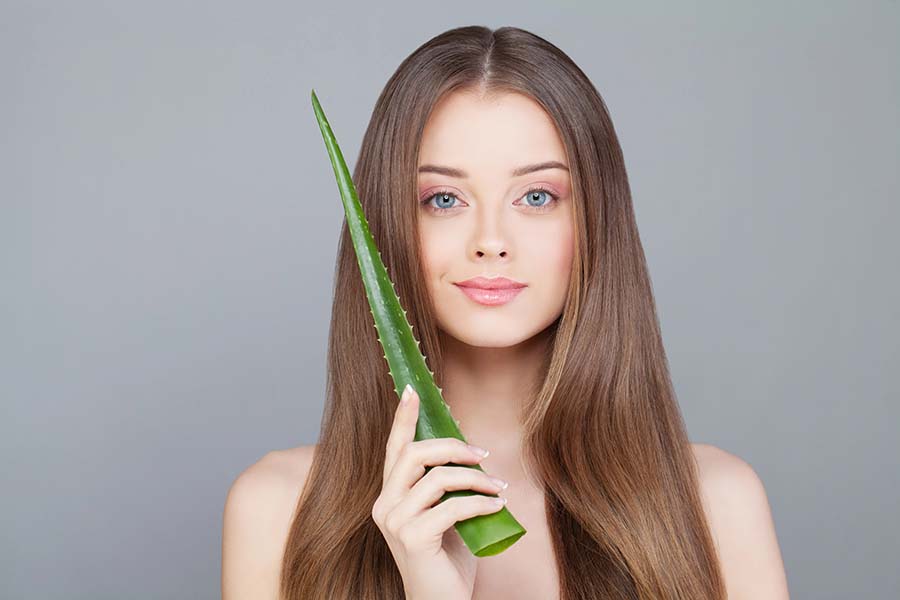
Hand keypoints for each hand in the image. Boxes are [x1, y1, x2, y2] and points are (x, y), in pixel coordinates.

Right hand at [371, 384, 508, 599]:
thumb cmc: (446, 560)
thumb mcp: (445, 514)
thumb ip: (445, 486)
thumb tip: (468, 451)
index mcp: (389, 496)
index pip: (394, 449)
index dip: (403, 418)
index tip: (413, 390)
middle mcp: (384, 505)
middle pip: (414, 454)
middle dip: (452, 447)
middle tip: (483, 455)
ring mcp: (394, 522)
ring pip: (437, 478)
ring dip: (475, 478)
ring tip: (499, 488)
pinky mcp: (412, 538)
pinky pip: (452, 507)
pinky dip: (481, 502)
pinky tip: (497, 507)